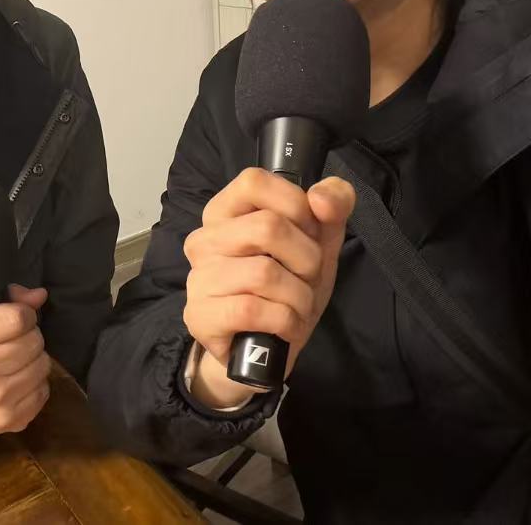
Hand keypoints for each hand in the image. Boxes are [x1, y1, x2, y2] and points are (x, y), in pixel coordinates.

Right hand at [0, 284, 50, 434]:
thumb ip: (8, 300)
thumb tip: (40, 295)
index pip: (18, 318)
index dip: (24, 314)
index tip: (18, 319)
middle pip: (34, 342)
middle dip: (30, 337)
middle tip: (15, 342)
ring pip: (43, 366)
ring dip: (35, 360)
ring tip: (17, 362)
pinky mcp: (10, 420)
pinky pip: (43, 391)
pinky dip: (35, 384)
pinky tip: (17, 382)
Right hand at [182, 169, 354, 407]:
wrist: (265, 350)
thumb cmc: (287, 287)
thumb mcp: (319, 243)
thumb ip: (333, 207)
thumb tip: (322, 198)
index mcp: (225, 212)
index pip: (254, 181)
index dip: (295, 204)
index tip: (308, 231)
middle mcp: (204, 239)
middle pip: (267, 227)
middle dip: (306, 259)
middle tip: (306, 277)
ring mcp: (198, 278)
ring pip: (265, 273)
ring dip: (299, 296)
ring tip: (296, 306)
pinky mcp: (199, 315)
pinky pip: (253, 310)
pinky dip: (284, 321)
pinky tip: (284, 327)